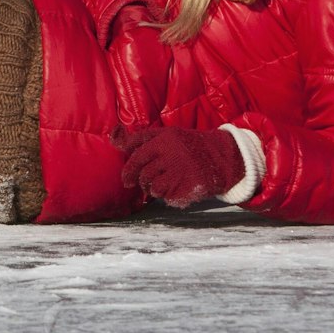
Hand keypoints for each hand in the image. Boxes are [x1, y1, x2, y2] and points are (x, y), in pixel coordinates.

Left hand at [117, 126, 246, 207]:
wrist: (221, 157)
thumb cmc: (187, 145)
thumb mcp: (165, 134)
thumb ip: (139, 138)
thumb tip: (112, 137)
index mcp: (164, 141)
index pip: (137, 158)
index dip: (129, 171)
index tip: (127, 181)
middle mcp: (172, 156)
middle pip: (144, 176)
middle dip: (142, 182)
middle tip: (145, 184)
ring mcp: (182, 173)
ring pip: (155, 189)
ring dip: (155, 190)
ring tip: (165, 183)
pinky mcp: (190, 188)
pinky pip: (168, 198)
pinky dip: (169, 196)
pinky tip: (177, 188)